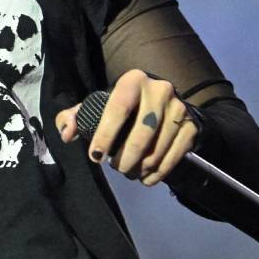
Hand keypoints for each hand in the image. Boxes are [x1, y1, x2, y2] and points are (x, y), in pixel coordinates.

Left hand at [52, 69, 198, 186]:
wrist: (164, 103)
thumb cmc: (122, 106)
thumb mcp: (97, 106)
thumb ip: (76, 117)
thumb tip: (67, 134)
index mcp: (133, 80)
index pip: (117, 109)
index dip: (105, 136)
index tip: (96, 156)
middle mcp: (160, 90)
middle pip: (141, 134)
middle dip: (125, 159)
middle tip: (116, 168)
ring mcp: (179, 108)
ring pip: (157, 149)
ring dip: (140, 168)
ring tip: (129, 172)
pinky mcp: (191, 126)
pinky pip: (174, 157)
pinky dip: (158, 173)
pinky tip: (146, 177)